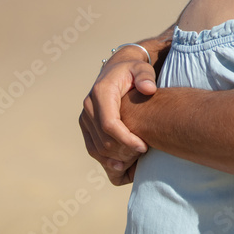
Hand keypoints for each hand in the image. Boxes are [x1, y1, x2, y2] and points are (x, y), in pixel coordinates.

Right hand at [79, 46, 157, 185]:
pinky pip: (92, 148)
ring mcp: (85, 117)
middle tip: (144, 154)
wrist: (116, 70)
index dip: (126, 139)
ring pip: (96, 147)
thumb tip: (148, 88)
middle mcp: (89, 106)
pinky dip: (106, 159)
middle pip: (103, 139)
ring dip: (115, 158)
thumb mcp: (142, 69)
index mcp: (101, 92)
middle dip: (124, 151)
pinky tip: (122, 166)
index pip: (109, 123)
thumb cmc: (133, 71)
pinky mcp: (86, 125)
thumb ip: (146, 76)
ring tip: (135, 160)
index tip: (144, 147)